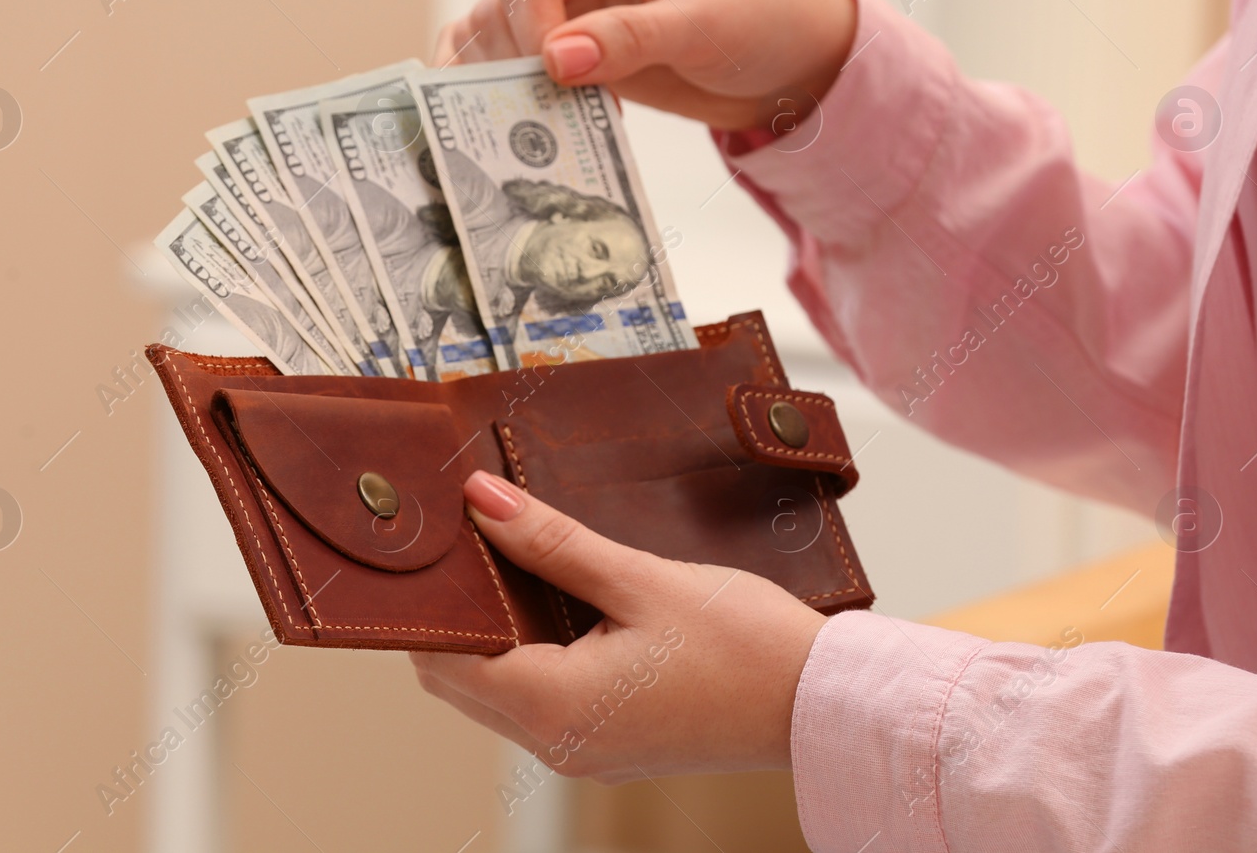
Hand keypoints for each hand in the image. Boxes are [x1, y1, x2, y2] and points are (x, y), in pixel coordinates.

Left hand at [410, 470, 826, 782]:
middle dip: (459, 617)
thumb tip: (482, 503)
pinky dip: (530, 657)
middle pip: (462, 682)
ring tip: (513, 561)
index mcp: (556, 707)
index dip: (435, 603)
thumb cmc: (746, 645)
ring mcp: (585, 753)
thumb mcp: (641, 578)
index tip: (441, 544)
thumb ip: (553, 542)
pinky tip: (555, 602)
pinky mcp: (611, 746)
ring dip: (495, 636)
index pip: (447, 660)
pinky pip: (540, 704)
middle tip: (473, 542)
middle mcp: (559, 744)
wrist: (821, 703)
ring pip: (498, 695)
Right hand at [433, 0, 857, 130]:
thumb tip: (553, 59)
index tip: (557, 82)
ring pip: (496, 36)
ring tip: (527, 131)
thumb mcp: (704, 27)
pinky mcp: (573, 45)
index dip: (531, 32)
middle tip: (534, 120)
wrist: (793, 60)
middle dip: (512, 64)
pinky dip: (506, 92)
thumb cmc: (765, 19)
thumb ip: (630, 38)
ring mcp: (571, 0)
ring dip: (503, 84)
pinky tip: (513, 124)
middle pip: (503, 6)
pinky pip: (515, 62)